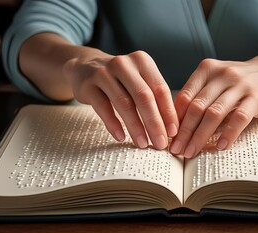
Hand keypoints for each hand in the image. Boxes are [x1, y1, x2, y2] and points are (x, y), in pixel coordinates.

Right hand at [62, 50, 178, 149]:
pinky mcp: (88, 86)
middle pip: (144, 96)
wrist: (84, 66)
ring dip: (135, 127)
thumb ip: (154, 97)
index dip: (168, 112)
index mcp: (142, 62)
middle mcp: (124, 64)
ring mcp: (104, 73)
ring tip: (142, 143)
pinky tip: (121, 137)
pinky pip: (103, 108)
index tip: (173, 132)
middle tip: (160, 144)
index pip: (160, 89)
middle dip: (154, 123)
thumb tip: (171, 128)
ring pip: (124, 103)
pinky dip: (113, 124)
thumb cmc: (120, 79)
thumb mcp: (138, 79)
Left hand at [170, 58, 257, 157]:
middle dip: (184, 131)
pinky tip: (220, 147)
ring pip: (215, 113)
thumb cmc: (235, 83)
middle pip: (197, 106)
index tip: (168, 137)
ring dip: (201, 136)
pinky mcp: (256, 97)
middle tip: (176, 150)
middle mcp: (222, 74)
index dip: (174, 118)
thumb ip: (197, 97)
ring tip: (192, 152)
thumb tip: (175, 126)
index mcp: (206, 69)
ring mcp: (240, 85)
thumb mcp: (215, 82)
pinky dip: (228, 134)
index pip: (185, 96)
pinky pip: (239, 118)